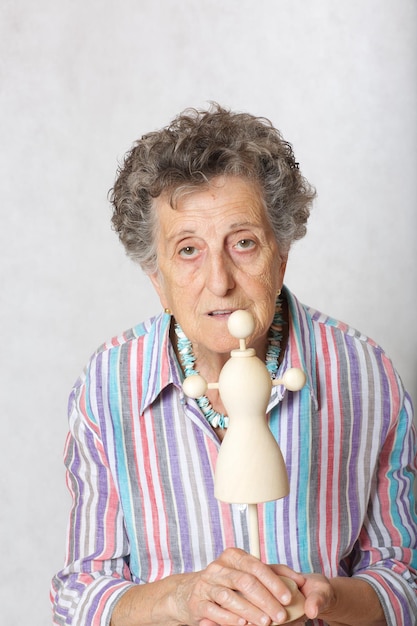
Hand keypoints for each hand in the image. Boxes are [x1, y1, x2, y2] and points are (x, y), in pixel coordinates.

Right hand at [176, 548, 305, 625]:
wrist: (190, 592)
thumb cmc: (227, 582)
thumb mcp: (247, 572)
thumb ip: (273, 573)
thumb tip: (300, 581)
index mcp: (233, 556)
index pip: (256, 566)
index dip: (273, 582)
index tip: (288, 597)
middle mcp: (218, 567)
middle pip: (244, 581)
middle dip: (265, 600)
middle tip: (280, 616)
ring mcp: (206, 584)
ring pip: (229, 597)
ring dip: (250, 611)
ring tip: (265, 622)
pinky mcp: (197, 603)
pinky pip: (215, 611)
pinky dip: (230, 619)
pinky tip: (243, 623)